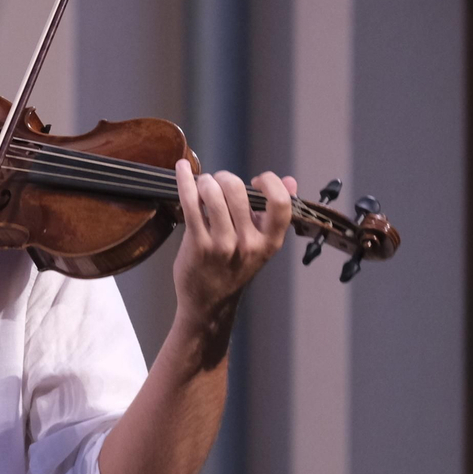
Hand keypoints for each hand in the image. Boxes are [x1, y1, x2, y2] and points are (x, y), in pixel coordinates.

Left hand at [172, 160, 296, 322]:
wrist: (209, 303)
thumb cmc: (234, 268)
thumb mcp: (260, 244)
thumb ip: (274, 213)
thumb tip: (291, 181)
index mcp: (270, 242)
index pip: (281, 204)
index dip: (270, 183)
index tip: (256, 180)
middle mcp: (248, 244)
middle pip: (238, 191)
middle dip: (225, 178)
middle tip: (218, 181)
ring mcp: (222, 245)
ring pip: (213, 194)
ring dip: (205, 181)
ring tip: (203, 185)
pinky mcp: (198, 244)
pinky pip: (191, 203)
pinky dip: (184, 182)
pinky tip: (181, 170)